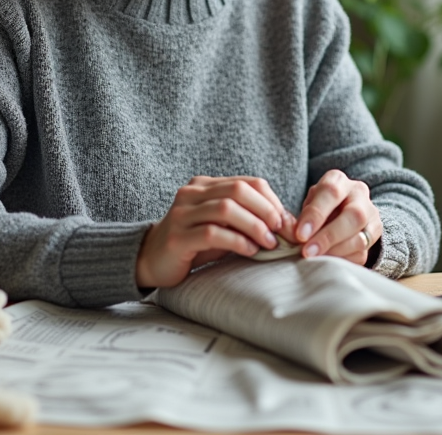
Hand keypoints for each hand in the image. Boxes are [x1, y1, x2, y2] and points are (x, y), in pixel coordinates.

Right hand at [136, 176, 293, 288]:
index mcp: (205, 185)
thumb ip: (248, 220)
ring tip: (269, 243)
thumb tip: (289, 225)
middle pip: (238, 190)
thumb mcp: (223, 227)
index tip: (287, 223)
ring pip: (226, 209)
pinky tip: (249, 251)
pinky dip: (236, 241)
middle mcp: (192, 193)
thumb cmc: (194, 244)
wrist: (152, 260)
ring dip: (254, 226)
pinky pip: (212, 233)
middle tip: (282, 233)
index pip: (248, 182)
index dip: (272, 201)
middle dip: (266, 211)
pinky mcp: (177, 237)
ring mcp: (182, 213)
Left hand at [293, 169, 381, 264]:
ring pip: (361, 237)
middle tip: (308, 251)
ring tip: (315, 259)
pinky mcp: (373, 238)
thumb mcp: (305, 206)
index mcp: (339, 181)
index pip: (331, 191)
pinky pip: (362, 254)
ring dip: (335, 251)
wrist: (339, 213)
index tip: (300, 235)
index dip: (316, 214)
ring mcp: (371, 217)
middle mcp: (359, 195)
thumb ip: (296, 218)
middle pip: (354, 215)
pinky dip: (342, 260)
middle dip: (329, 236)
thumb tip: (284, 231)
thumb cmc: (317, 209)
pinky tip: (327, 263)